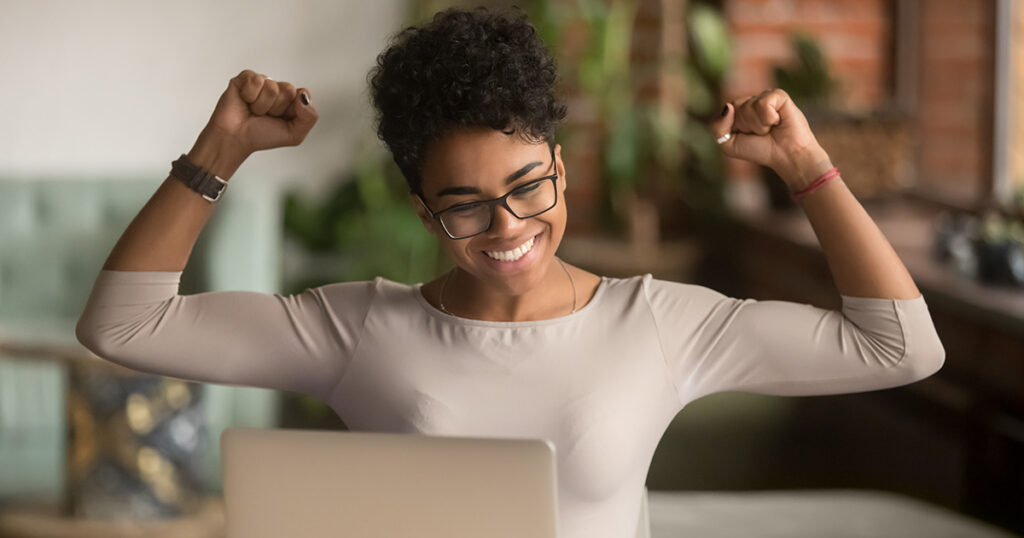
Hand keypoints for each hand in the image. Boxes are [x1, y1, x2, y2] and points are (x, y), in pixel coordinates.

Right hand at [204, 69, 318, 156]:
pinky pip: (256, 80)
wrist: (235, 138)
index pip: (302, 94)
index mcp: (290, 100)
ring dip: (262, 105)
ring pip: (272, 87)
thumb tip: (303, 96)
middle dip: (277, 108)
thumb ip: (309, 117)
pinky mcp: (245, 78)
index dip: (292, 109)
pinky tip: (245, 101)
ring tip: (253, 111)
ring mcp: (262, 82)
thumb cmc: (261, 136)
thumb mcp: (294, 135)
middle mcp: (277, 89)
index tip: (281, 118)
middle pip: (288, 89)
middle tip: (265, 116)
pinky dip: (250, 96)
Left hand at [710, 89, 832, 188]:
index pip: (725, 111)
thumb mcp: (729, 145)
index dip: (735, 127)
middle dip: (746, 126)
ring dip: (759, 124)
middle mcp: (751, 101)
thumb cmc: (760, 150)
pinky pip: (764, 103)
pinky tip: (778, 121)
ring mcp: (765, 96)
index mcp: (738, 110)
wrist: (786, 156)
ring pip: (749, 106)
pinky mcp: (779, 95)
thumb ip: (717, 127)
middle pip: (735, 107)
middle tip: (762, 133)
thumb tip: (728, 106)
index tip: (748, 136)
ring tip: (770, 128)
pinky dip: (769, 118)